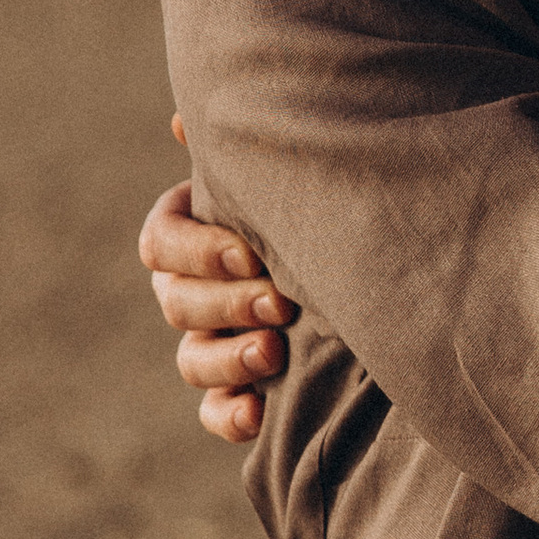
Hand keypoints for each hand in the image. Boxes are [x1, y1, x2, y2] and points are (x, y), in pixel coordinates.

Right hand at [139, 151, 295, 445]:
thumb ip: (255, 147)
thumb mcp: (292, 167)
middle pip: (177, 302)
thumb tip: (186, 122)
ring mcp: (214, 341)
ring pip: (191, 361)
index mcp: (192, 232)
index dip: (198, 252)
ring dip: (227, 360)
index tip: (250, 253)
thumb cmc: (322, 196)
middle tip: (281, 303)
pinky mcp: (242, 388)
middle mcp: (194, 288)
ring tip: (274, 352)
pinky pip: (216, 411)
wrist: (376, 253)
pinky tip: (261, 415)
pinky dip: (231, 415)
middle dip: (226, 304)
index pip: (162, 243)